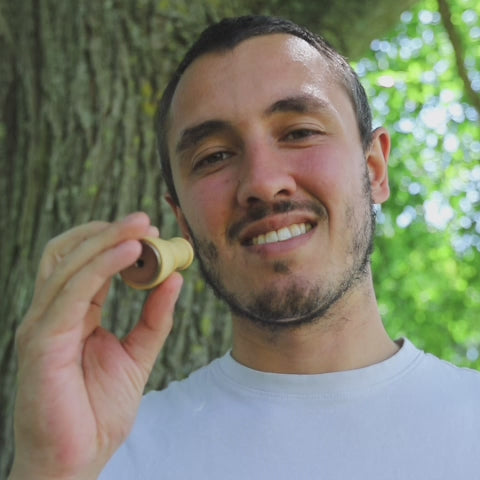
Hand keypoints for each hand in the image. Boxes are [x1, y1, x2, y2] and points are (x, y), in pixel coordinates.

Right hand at [9, 213, 182, 479]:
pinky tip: (130, 254)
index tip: (150, 231)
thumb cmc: (99, 412)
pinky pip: (72, 291)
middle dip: (109, 231)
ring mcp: (43, 325)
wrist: (76, 460)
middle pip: (73, 253)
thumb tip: (175, 280)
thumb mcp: (137, 356)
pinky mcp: (42, 341)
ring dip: (106, 240)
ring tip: (141, 228)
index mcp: (73, 315)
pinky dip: (101, 266)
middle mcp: (52, 313)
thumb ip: (154, 318)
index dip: (115, 241)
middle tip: (145, 220)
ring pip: (70, 264)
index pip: (87, 263)